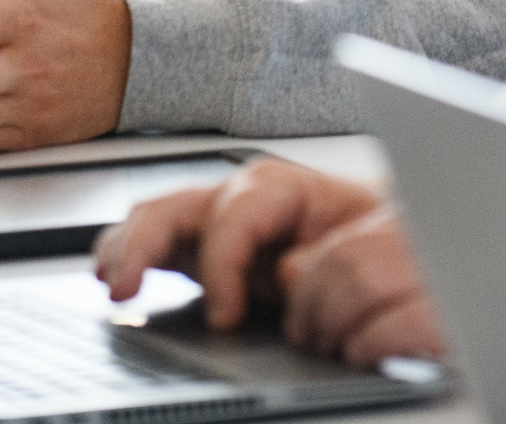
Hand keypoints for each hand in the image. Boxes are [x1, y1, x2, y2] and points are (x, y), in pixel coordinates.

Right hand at [95, 159, 448, 365]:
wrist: (393, 239)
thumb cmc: (382, 239)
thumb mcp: (375, 244)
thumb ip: (336, 255)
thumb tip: (291, 275)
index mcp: (290, 189)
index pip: (239, 210)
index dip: (225, 261)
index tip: (225, 315)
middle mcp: (248, 198)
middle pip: (184, 203)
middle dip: (148, 242)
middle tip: (128, 289)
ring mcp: (222, 220)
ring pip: (160, 215)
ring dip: (129, 246)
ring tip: (112, 282)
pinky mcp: (206, 247)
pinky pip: (157, 239)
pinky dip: (129, 254)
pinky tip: (115, 278)